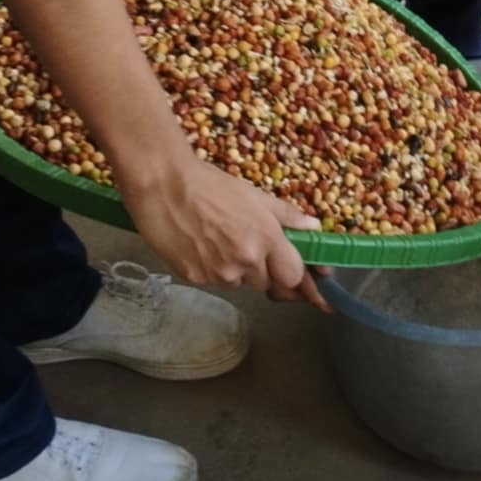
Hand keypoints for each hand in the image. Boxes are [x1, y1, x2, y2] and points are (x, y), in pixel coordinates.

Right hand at [123, 156, 330, 311]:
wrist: (163, 185)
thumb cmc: (210, 184)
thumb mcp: (254, 195)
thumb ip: (287, 216)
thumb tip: (314, 227)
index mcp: (266, 236)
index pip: (295, 276)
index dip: (304, 284)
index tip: (318, 295)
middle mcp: (246, 260)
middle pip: (269, 284)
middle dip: (268, 273)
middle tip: (256, 254)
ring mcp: (220, 272)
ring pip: (240, 283)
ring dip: (239, 271)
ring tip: (222, 241)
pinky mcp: (196, 278)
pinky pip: (215, 282)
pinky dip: (215, 269)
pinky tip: (203, 247)